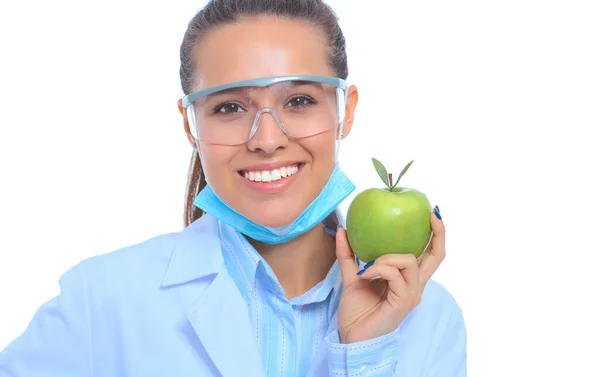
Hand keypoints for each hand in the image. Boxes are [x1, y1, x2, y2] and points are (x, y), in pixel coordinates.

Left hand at [335, 208, 445, 343]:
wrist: (352, 337)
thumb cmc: (356, 312)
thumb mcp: (352, 276)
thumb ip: (349, 254)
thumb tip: (344, 230)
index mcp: (406, 280)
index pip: (429, 254)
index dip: (435, 234)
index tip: (431, 213)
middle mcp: (414, 286)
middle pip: (437, 256)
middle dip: (438, 233)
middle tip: (431, 215)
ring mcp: (411, 294)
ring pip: (408, 260)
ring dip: (384, 258)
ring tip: (367, 268)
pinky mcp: (403, 302)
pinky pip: (394, 274)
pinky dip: (377, 269)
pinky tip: (364, 274)